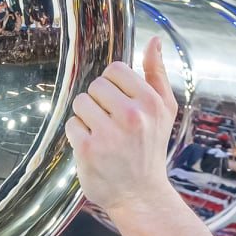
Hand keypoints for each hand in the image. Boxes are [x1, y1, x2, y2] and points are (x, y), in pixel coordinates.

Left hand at [68, 37, 182, 221]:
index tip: (120, 104)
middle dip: (100, 102)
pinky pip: (71, 124)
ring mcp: (110, 133)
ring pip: (80, 103)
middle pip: (96, 85)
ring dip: (87, 117)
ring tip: (103, 135)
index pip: (115, 70)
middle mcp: (132, 116)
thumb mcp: (164, 111)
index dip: (114, 85)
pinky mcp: (89, 149)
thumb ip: (157, 74)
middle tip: (112, 124)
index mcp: (151, 102)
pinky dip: (78, 135)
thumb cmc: (150, 148)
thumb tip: (154, 40)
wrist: (141, 195)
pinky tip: (94, 148)